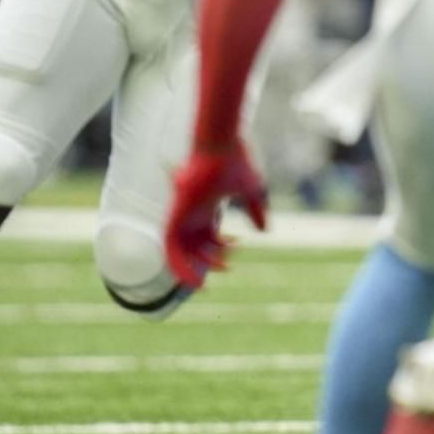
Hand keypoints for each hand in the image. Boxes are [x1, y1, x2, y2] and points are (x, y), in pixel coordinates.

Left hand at [164, 144, 266, 288]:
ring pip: (178, 251)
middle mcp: (192, 213)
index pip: (207, 235)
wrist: (220, 147)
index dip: (222, 247)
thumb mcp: (252, 191)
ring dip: (189, 269)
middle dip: (210, 261)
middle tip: (228, 268)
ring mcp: (182, 215)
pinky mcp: (174, 216)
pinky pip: (169, 247)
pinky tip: (191, 278)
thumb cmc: (236, 162)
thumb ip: (256, 211)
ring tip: (202, 286)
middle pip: (194, 246)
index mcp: (206, 207)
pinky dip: (178, 265)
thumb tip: (265, 231)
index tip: (239, 246)